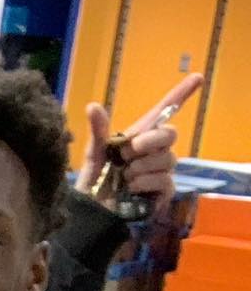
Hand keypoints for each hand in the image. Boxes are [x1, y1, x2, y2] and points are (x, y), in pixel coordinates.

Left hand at [75, 73, 203, 215]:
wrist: (93, 213)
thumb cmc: (95, 183)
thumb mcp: (94, 155)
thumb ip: (98, 131)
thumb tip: (93, 105)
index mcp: (140, 138)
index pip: (164, 112)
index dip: (181, 95)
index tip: (197, 77)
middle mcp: (155, 151)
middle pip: (170, 134)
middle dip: (148, 142)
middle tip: (125, 154)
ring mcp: (162, 171)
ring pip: (166, 159)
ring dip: (140, 167)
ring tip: (124, 177)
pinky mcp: (164, 191)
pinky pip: (164, 180)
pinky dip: (144, 182)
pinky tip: (131, 188)